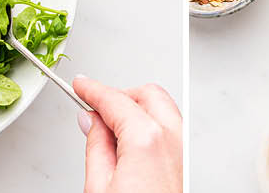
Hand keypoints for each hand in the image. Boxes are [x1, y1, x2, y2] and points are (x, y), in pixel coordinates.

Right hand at [73, 76, 181, 192]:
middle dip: (119, 96)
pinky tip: (131, 143)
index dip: (92, 90)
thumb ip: (95, 147)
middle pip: (146, 94)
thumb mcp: (99, 187)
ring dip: (137, 111)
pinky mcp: (186, 163)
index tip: (81, 86)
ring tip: (111, 130)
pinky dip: (150, 126)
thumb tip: (91, 123)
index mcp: (147, 141)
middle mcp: (173, 140)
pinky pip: (170, 129)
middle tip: (95, 108)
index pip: (115, 100)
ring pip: (162, 109)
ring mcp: (184, 151)